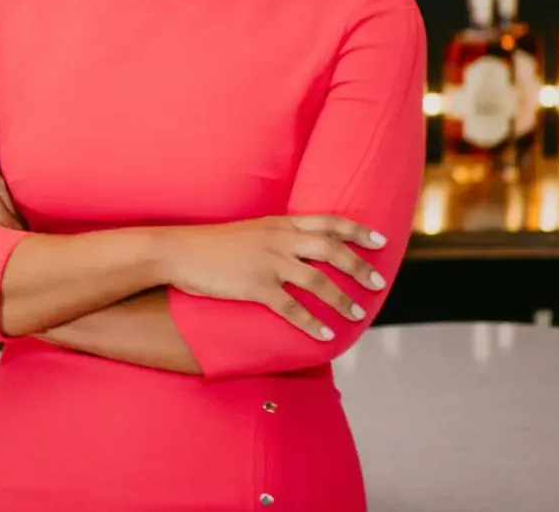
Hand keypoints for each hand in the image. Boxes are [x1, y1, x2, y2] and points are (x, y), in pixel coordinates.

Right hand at [160, 216, 388, 341]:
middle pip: (331, 250)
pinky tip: (325, 335)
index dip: (357, 231)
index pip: (328, 222)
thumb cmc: (211, 243)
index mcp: (279, 224)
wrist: (178, 251)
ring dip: (342, 299)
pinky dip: (312, 322)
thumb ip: (276, 236)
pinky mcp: (255, 286)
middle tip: (378, 283)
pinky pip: (291, 308)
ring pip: (317, 281)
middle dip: (359, 267)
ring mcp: (268, 263)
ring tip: (358, 314)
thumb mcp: (250, 230)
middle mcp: (278, 240)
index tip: (380, 241)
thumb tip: (300, 249)